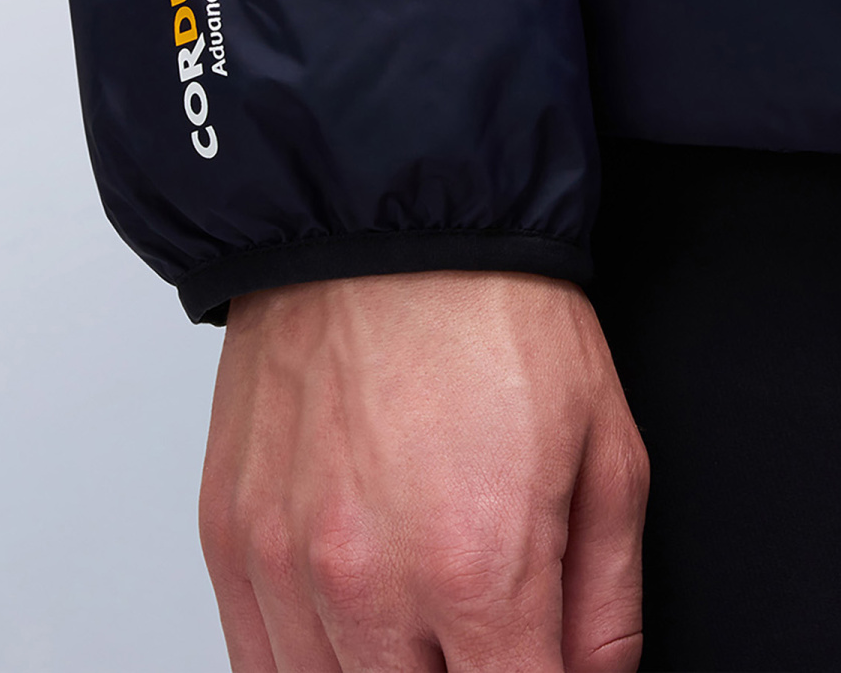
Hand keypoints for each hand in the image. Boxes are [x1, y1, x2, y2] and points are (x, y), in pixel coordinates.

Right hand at [199, 271, 649, 672]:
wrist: (381, 213)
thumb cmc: (491, 311)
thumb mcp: (607, 449)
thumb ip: (609, 603)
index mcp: (481, 568)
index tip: (534, 663)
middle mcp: (374, 584)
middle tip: (480, 631)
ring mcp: (289, 569)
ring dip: (386, 670)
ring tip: (421, 614)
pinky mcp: (232, 542)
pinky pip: (257, 666)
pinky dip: (308, 663)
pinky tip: (351, 624)